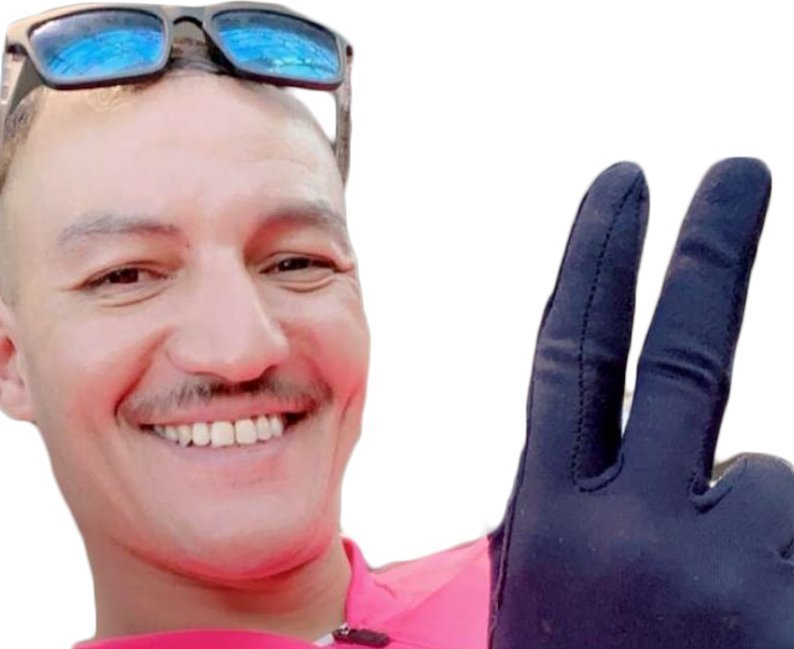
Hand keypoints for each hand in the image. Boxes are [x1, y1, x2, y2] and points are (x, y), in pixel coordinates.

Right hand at [489, 159, 793, 647]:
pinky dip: (778, 561)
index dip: (597, 261)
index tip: (626, 188)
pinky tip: (746, 618)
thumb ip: (581, 513)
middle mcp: (626, 531)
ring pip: (767, 483)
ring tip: (715, 610)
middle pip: (681, 350)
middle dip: (710, 248)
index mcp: (552, 519)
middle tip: (738, 170)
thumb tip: (658, 463)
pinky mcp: (785, 605)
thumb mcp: (554, 597)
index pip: (571, 354)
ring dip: (755, 526)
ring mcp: (719, 575)